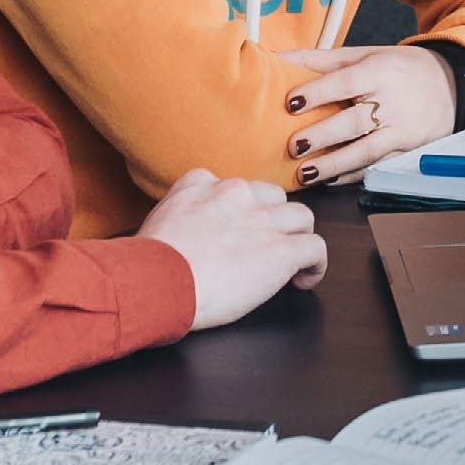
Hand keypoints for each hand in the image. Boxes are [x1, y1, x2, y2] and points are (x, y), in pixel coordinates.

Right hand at [137, 168, 327, 328]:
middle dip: (273, 220)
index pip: (236, 186)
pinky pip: (315, 248)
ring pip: (301, 216)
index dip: (244, 211)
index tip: (240, 231)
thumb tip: (185, 228)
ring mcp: (262, 221)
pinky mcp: (280, 251)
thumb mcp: (157, 217)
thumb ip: (179, 209)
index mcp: (203, 183)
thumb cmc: (148, 263)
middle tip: (265, 248)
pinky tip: (303, 279)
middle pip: (273, 197)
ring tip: (291, 262)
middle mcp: (237, 194)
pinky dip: (315, 264)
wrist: (156, 280)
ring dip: (297, 237)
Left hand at [276, 42, 456, 186]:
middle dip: (323, 135)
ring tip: (305, 174)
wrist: (451, 85)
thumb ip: (322, 59)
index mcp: (380, 71)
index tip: (291, 102)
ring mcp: (401, 130)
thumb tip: (275, 56)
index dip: (318, 92)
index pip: (347, 81)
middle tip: (293, 145)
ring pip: (366, 151)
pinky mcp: (405, 152)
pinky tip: (330, 180)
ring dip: (334, 165)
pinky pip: (376, 167)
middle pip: (355, 121)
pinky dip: (351, 175)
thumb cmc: (397, 68)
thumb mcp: (365, 54)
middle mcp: (392, 101)